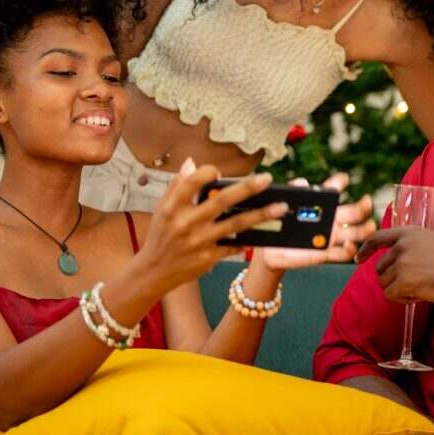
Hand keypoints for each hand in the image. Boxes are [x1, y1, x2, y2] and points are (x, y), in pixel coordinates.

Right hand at [135, 159, 288, 292]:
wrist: (154, 272)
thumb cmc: (161, 236)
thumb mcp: (162, 209)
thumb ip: (178, 185)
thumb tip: (192, 163)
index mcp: (172, 207)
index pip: (191, 182)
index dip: (207, 172)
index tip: (218, 170)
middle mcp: (186, 222)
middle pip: (221, 200)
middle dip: (247, 188)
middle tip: (267, 179)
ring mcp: (199, 241)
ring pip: (235, 224)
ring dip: (260, 215)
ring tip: (280, 207)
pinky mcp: (208, 257)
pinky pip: (234, 246)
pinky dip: (248, 239)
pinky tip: (263, 233)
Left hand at [257, 172, 376, 270]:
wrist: (269, 250)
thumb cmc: (277, 225)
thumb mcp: (280, 205)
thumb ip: (292, 193)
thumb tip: (303, 182)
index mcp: (321, 206)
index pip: (333, 190)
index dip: (339, 182)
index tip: (343, 178)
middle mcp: (330, 220)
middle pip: (354, 213)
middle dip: (363, 206)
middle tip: (367, 202)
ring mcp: (330, 237)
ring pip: (355, 233)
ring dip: (366, 229)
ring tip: (370, 226)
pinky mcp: (325, 254)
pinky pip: (342, 253)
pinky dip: (350, 250)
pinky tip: (350, 245)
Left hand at [356, 226, 433, 307]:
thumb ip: (413, 249)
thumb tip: (394, 266)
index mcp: (410, 232)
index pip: (377, 237)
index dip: (365, 249)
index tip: (358, 259)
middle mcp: (402, 244)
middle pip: (380, 268)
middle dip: (393, 279)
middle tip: (416, 284)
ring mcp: (401, 262)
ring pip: (384, 283)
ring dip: (400, 290)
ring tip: (422, 288)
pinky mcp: (402, 280)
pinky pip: (390, 295)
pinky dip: (403, 299)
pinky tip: (421, 295)